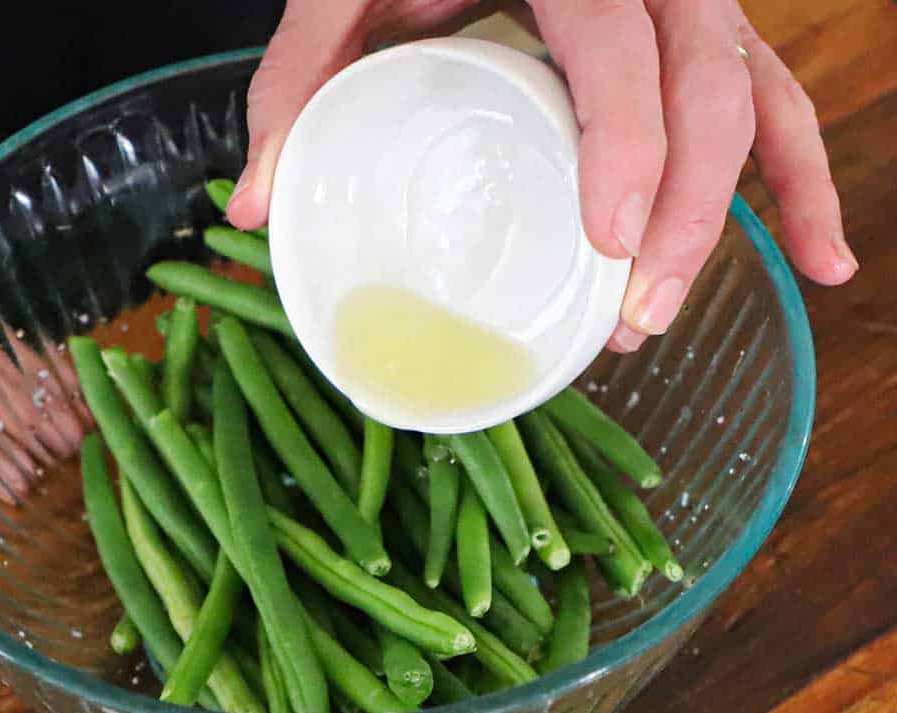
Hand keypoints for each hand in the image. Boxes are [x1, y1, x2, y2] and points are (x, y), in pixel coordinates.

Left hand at [228, 0, 856, 353]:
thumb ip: (296, 80)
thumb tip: (249, 210)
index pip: (623, 53)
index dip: (630, 146)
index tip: (609, 243)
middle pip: (711, 94)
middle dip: (683, 219)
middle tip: (631, 319)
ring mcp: (693, 6)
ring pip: (756, 104)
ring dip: (736, 221)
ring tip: (670, 316)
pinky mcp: (708, 38)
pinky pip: (781, 106)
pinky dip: (804, 184)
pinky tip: (824, 259)